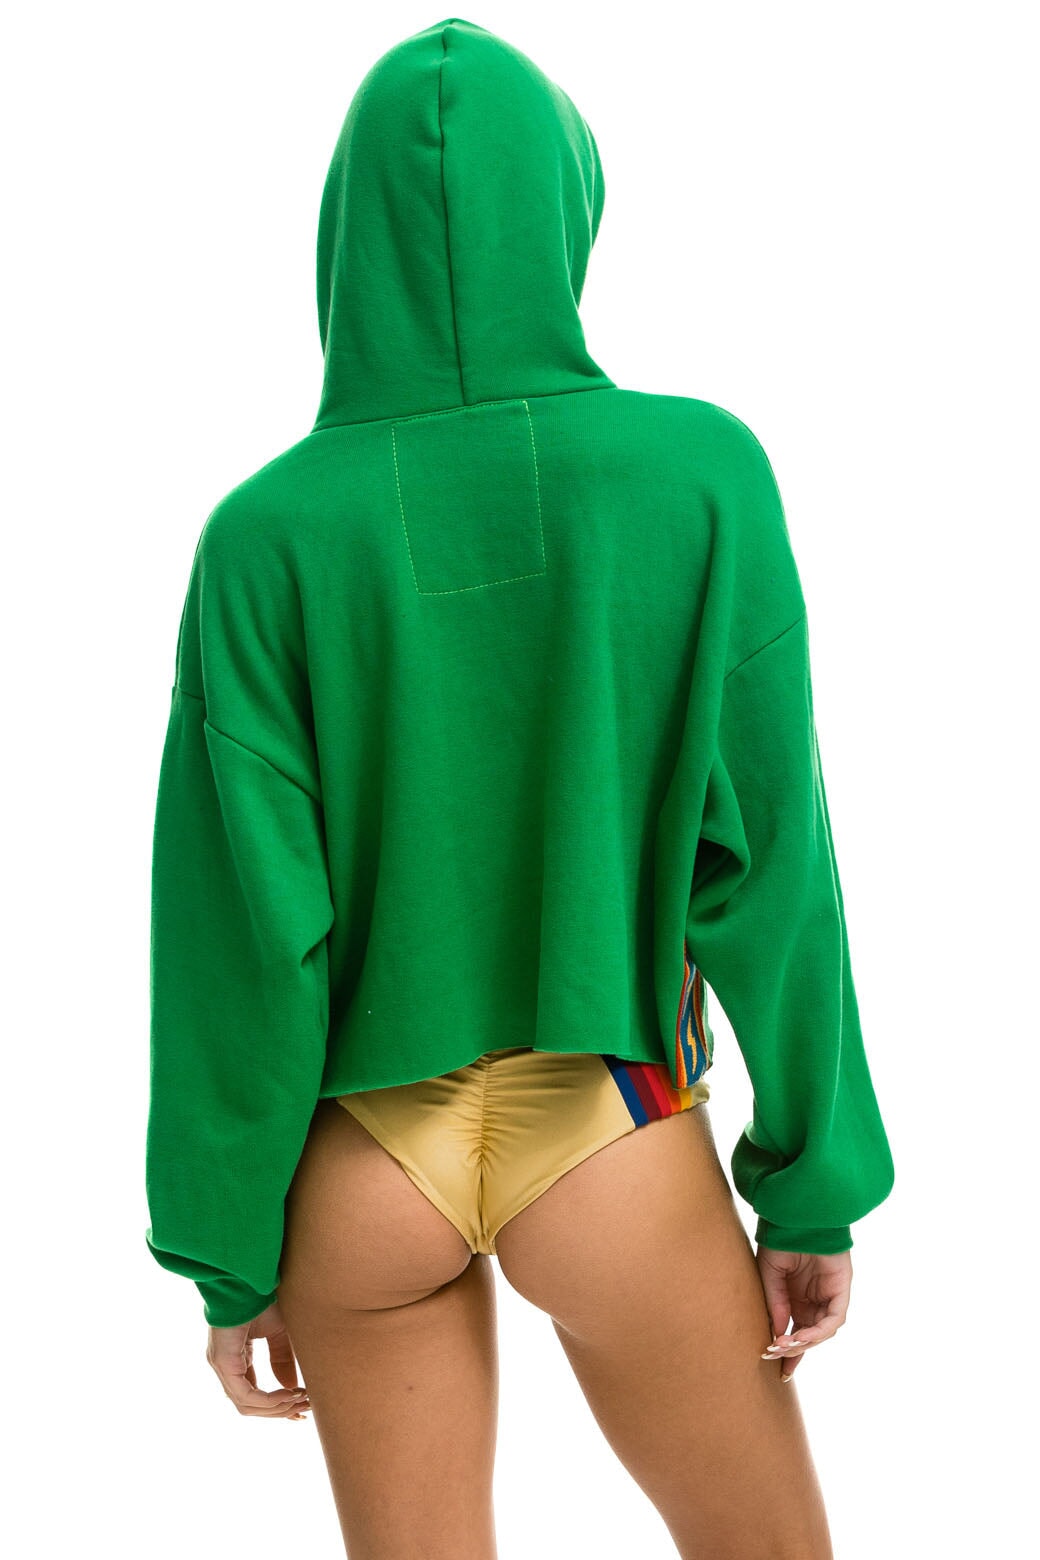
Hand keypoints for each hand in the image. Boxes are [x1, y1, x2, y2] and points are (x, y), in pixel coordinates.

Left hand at [206, 1300, 311, 1418]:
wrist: (249, 1278)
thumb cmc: (261, 1299)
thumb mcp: (278, 1333)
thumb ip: (282, 1360)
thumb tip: (293, 1389)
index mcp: (236, 1358)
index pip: (252, 1394)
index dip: (276, 1405)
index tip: (300, 1409)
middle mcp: (225, 1366)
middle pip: (250, 1405)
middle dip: (279, 1411)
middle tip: (305, 1411)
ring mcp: (221, 1366)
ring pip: (246, 1405)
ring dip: (276, 1408)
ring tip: (300, 1403)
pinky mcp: (223, 1362)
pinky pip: (245, 1395)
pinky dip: (268, 1400)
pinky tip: (289, 1394)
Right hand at [755, 1246, 851, 1380]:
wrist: (797, 1218)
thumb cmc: (780, 1241)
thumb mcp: (769, 1277)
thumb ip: (776, 1305)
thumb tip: (777, 1335)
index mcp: (796, 1299)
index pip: (795, 1332)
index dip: (788, 1353)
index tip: (779, 1371)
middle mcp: (814, 1301)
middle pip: (808, 1337)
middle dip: (794, 1351)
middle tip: (776, 1359)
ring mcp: (829, 1297)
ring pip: (821, 1332)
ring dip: (803, 1343)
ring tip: (783, 1345)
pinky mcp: (841, 1291)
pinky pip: (833, 1320)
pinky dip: (817, 1331)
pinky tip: (800, 1335)